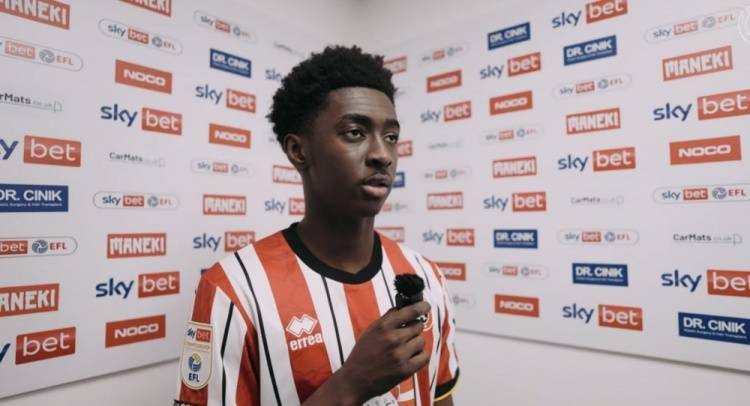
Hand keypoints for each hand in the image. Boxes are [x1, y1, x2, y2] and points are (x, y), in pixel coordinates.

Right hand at [303, 301, 429, 404]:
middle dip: (414, 328)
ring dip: (416, 343)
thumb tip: (402, 308)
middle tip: (406, 335)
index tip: (425, 306)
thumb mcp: (370, 331)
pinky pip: (424, 356)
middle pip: (418, 326)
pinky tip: (411, 357)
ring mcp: (400, 354)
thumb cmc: (362, 354)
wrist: (355, 379)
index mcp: (383, 327)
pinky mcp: (405, 369)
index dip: (421, 307)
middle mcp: (393, 339)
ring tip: (405, 349)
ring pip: (421, 341)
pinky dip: (420, 356)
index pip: (410, 311)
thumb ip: (387, 319)